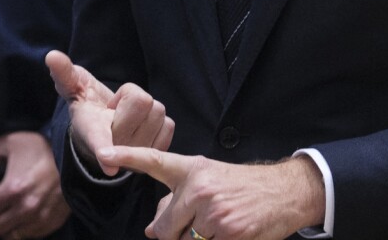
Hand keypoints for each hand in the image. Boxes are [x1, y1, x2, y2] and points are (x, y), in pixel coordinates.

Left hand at [0, 131, 69, 239]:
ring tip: (0, 217)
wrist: (74, 156)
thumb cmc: (40, 148)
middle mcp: (25, 208)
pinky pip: (27, 236)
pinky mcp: (50, 223)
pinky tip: (17, 218)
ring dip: (2, 228)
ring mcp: (39, 219)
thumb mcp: (9, 143)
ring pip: (9, 236)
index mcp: (12, 189)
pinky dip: (19, 230)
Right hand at [45, 50, 173, 175]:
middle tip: (117, 109)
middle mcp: (115, 150)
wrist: (103, 135)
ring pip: (157, 111)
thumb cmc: (88, 109)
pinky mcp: (156, 155)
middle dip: (131, 96)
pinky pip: (168, 125)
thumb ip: (64, 74)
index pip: (99, 141)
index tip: (107, 161)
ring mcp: (136, 157)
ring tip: (128, 119)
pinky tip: (142, 127)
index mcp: (93, 134)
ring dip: (144, 109)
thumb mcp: (73, 89)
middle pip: (142, 101)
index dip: (104, 149)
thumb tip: (52, 55)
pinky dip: (157, 121)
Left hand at [100, 146, 324, 239]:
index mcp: (191, 169)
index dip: (127, 157)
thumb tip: (152, 230)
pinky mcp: (228, 232)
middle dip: (176, 234)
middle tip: (200, 224)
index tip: (104, 155)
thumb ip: (176, 201)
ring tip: (219, 226)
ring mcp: (213, 211)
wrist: (283, 192)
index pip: (154, 161)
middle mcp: (199, 187)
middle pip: (165, 229)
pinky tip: (229, 234)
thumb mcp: (208, 181)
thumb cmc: (240, 187)